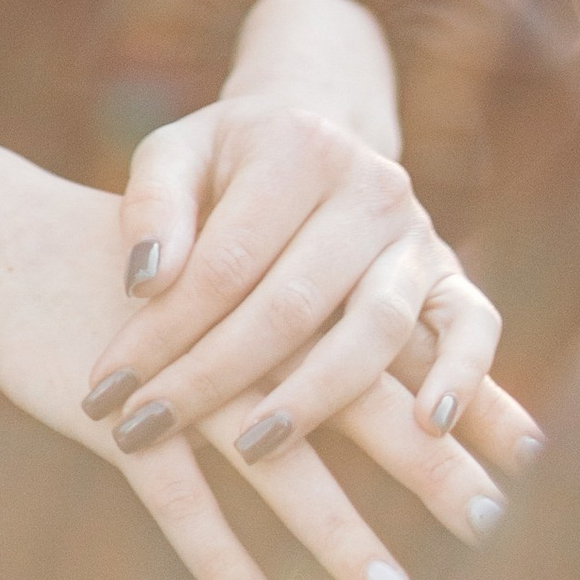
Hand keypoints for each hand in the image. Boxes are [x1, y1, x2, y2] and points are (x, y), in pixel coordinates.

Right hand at [0, 117, 513, 579]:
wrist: (4, 242)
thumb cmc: (124, 268)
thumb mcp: (214, 274)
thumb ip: (294, 305)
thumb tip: (397, 357)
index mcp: (274, 280)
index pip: (385, 339)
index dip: (452, 393)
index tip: (527, 451)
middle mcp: (243, 326)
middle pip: (354, 400)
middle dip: (430, 465)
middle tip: (495, 520)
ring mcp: (183, 374)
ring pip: (279, 466)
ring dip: (341, 537)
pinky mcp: (124, 416)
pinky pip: (180, 505)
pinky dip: (223, 564)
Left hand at [80, 90, 539, 487]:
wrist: (318, 127)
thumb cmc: (228, 160)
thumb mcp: (175, 152)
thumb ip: (152, 207)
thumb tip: (145, 283)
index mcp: (297, 147)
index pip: (224, 261)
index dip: (161, 333)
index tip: (104, 394)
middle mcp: (368, 186)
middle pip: (291, 304)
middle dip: (212, 379)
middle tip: (143, 431)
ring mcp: (416, 233)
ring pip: (375, 328)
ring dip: (314, 401)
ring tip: (251, 452)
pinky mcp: (450, 274)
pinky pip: (475, 326)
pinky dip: (462, 377)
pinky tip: (427, 429)